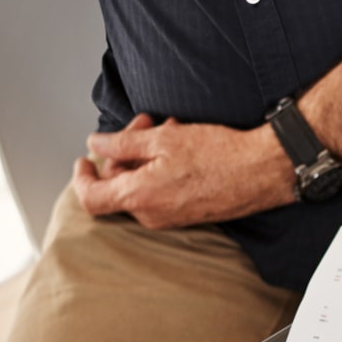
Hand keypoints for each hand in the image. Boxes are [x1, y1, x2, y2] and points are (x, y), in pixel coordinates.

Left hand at [72, 114, 294, 228]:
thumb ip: (122, 143)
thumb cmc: (217, 154)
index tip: (83, 160)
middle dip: (124, 150)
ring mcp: (169, 218)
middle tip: (144, 123)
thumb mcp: (163, 140)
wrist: (260, 171)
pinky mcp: (186, 214)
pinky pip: (159, 192)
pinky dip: (159, 168)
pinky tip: (179, 144)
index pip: (91, 198)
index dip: (82, 178)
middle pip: (119, 184)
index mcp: (139, 197)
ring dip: (145, 156)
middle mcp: (150, 215)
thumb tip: (96, 143)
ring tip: (168, 128)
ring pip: (140, 185)